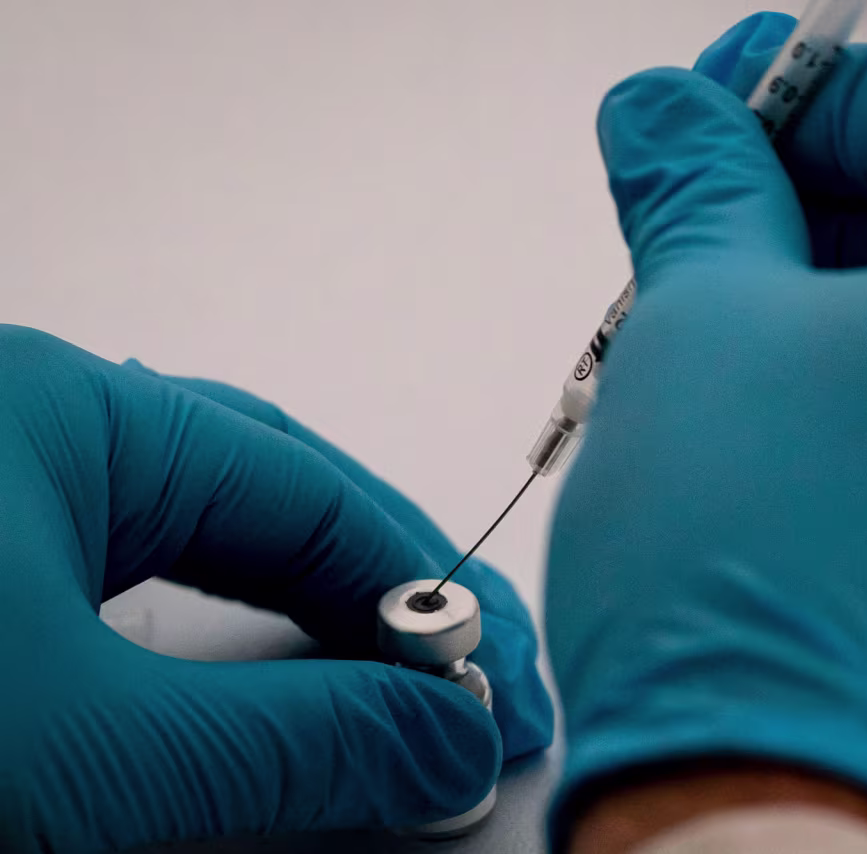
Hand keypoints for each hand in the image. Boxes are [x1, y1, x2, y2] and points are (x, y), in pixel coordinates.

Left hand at [0, 327, 552, 852]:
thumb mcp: (94, 746)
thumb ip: (293, 740)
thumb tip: (439, 742)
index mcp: (64, 410)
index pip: (309, 498)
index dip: (417, 599)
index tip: (481, 687)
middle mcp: (41, 428)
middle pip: (277, 498)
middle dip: (384, 592)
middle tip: (466, 678)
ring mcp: (12, 492)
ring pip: (214, 535)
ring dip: (317, 607)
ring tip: (397, 678)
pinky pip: (150, 575)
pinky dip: (234, 629)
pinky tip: (278, 667)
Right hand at [546, 13, 866, 853]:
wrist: (783, 837)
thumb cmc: (759, 591)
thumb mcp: (700, 323)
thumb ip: (697, 188)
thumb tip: (671, 119)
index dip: (835, 96)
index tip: (740, 115)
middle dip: (838, 220)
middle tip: (719, 236)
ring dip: (864, 335)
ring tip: (737, 368)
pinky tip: (801, 472)